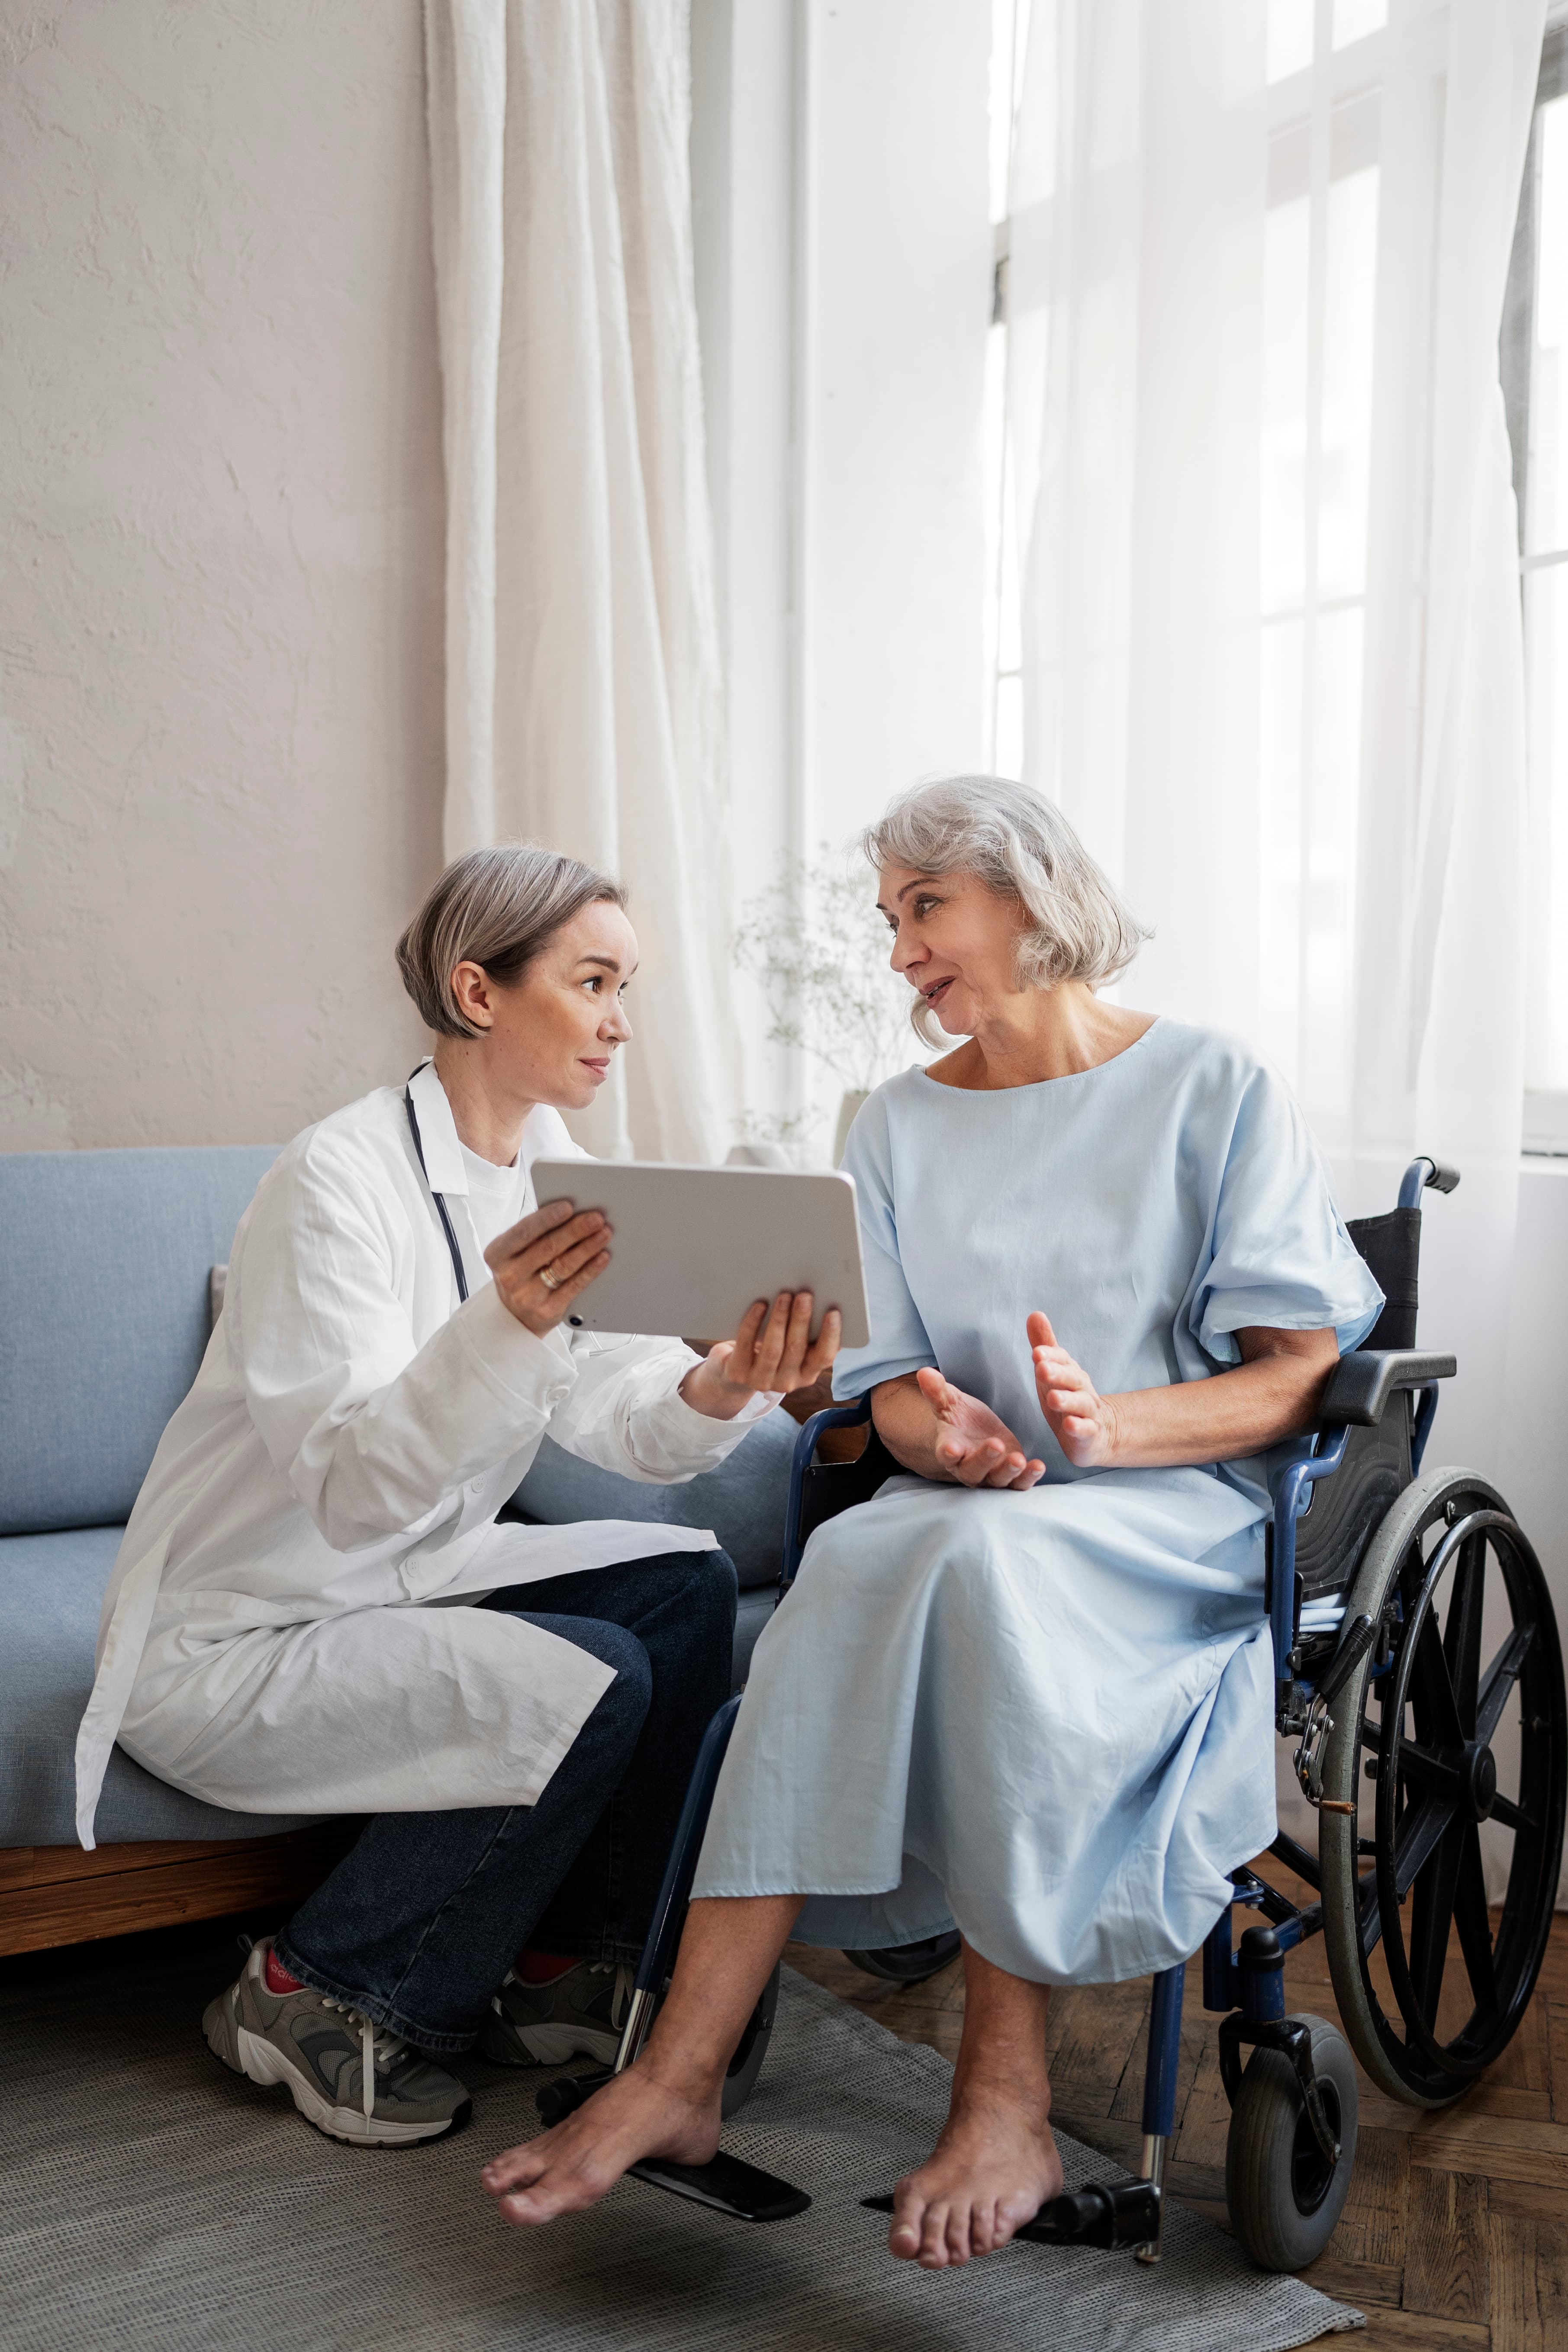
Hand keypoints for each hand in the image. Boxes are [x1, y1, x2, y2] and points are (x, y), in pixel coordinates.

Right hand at [485, 1199, 611, 1335]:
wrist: (515, 1315)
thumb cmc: (519, 1273)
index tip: (568, 1206)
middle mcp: (510, 1275)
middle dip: (575, 1230)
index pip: (524, 1231)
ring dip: (587, 1247)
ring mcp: (527, 1295)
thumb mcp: (514, 1252)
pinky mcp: (547, 1310)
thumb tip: (570, 1213)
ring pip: (563, 1266)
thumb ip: (534, 1234)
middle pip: (547, 1247)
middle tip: (596, 1218)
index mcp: (498, 1253)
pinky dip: (591, 1269)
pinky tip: (602, 1257)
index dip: (547, 1218)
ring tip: (603, 1234)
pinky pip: (574, 1286)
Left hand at [680, 1291, 842, 1422]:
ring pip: (773, 1348)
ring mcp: (761, 1380)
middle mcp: (787, 1382)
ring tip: (784, 1296)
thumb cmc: (773, 1351)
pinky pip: (746, 1345)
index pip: (824, 1358)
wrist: (734, 1376)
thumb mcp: (793, 1350)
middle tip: (804, 1295)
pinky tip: (759, 1306)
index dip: (830, 1336)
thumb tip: (826, 1302)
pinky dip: (753, 1323)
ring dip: (780, 1319)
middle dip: (801, 1320)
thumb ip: (809, 1335)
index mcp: (806, 1374)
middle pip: (796, 1349)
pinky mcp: (739, 1373)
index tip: (832, 1312)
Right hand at [914, 1367, 1043, 1488]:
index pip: (946, 1454)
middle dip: (984, 1459)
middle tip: (994, 1445)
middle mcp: (968, 1468)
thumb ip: (938, 1391)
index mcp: (950, 1449)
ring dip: (1008, 1471)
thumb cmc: (961, 1418)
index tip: (951, 1448)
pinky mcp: (1011, 1478)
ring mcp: (990, 1476)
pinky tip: (1038, 1466)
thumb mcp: (951, 1402)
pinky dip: (1029, 1477)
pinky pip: (1019, 1484)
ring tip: (1018, 1459)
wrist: (978, 1434)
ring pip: (998, 1479)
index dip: (948, 1452)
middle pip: (973, 1470)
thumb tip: (924, 1372)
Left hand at [1028, 1310, 1117, 1467]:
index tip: (1037, 1352)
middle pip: (1072, 1379)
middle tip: (1041, 1368)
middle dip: (1057, 1373)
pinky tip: (1069, 1425)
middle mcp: (1081, 1389)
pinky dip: (1078, 1427)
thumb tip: (1035, 1313)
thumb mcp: (1054, 1371)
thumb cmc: (1068, 1397)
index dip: (1051, 1356)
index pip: (1062, 1360)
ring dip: (1066, 1400)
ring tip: (1052, 1398)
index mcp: (1070, 1373)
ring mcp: (1088, 1412)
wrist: (1099, 1431)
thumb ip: (1045, 1345)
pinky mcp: (1090, 1435)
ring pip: (1079, 1404)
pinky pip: (1086, 1430)